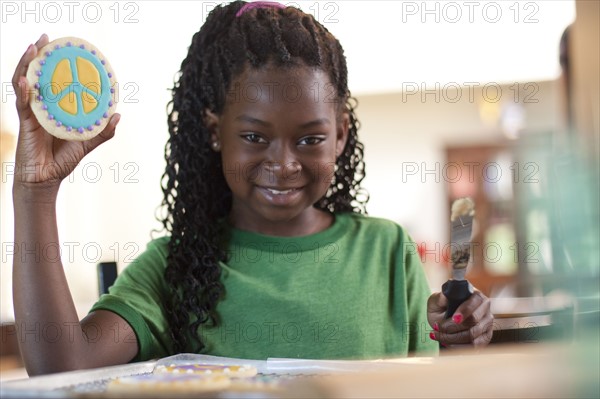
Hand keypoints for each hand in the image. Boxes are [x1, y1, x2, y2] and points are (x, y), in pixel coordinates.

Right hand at [12, 34, 119, 185]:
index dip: (58, 64)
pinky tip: (25, 80)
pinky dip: (23, 90)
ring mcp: (32, 112)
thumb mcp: (87, 143)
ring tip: (33, 48)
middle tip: (46, 38)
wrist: (46, 180)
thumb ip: (102, 132)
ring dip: (27, 64)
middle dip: (40, 55)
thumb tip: (118, 115)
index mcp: (56, 107)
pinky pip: (23, 103)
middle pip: (38, 76)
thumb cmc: (64, 160)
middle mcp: (42, 106)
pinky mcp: (25, 122)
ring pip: (26, 83)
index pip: (56, 81)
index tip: (66, 47)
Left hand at [427, 289, 493, 347]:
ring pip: (472, 336)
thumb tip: (446, 294)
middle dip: (452, 327)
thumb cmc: (441, 307)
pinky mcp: (485, 337)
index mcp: (475, 295)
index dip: (464, 311)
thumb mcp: (437, 300)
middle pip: (473, 322)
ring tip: (437, 335)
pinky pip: (474, 347)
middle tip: (436, 328)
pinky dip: (458, 347)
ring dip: (452, 338)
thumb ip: (441, 298)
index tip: (454, 319)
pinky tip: (446, 343)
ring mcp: (487, 324)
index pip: (474, 303)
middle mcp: (485, 309)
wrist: (443, 318)